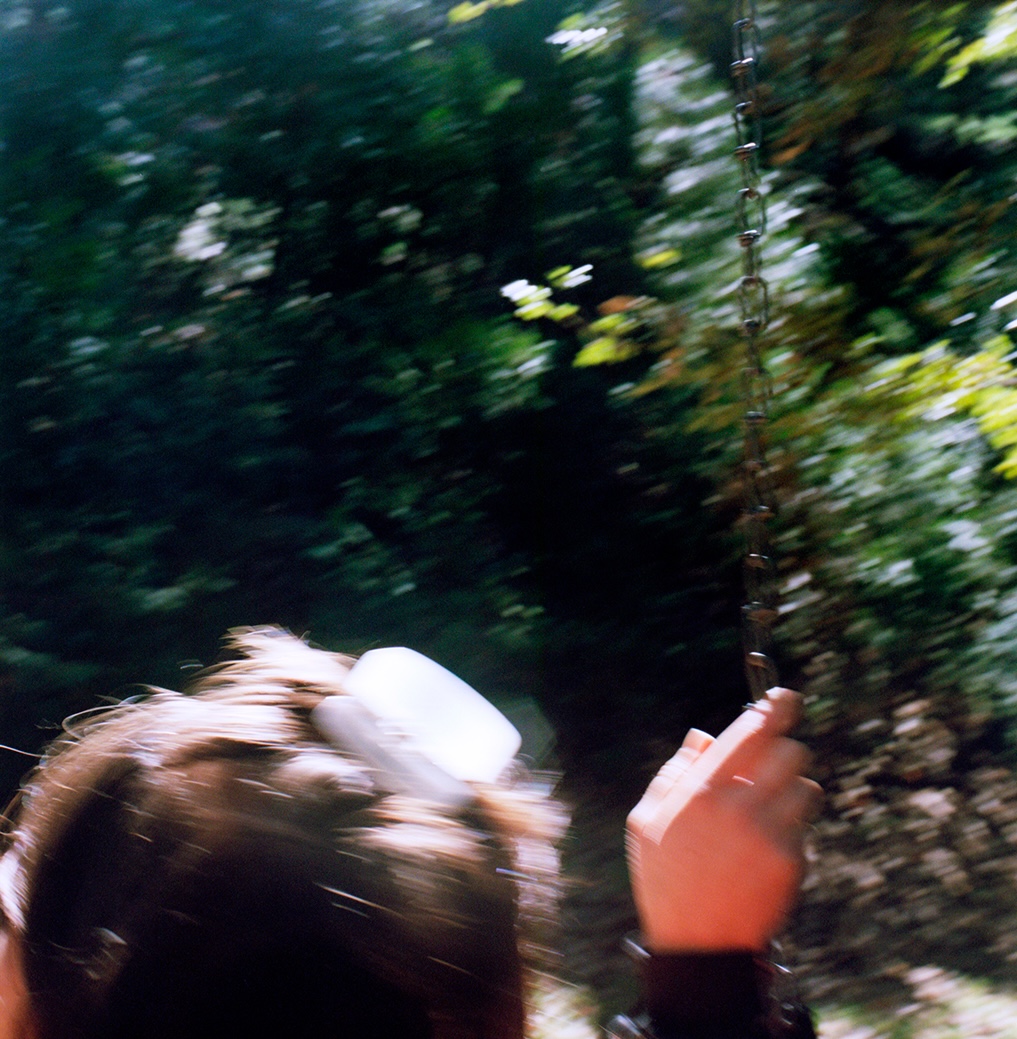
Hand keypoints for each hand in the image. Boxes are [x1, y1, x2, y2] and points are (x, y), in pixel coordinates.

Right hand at [626, 688, 821, 953]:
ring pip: (805, 787)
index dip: (773, 708)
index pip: (751, 732)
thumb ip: (674, 772)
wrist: (698, 944)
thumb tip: (702, 736)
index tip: (784, 697)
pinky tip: (764, 846)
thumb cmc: (666, 877)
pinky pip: (804, 825)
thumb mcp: (647, 820)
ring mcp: (771, 835)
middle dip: (783, 749)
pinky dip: (791, 826)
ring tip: (766, 808)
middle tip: (771, 760)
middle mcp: (741, 807)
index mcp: (702, 791)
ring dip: (790, 788)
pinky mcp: (792, 861)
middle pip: (790, 752)